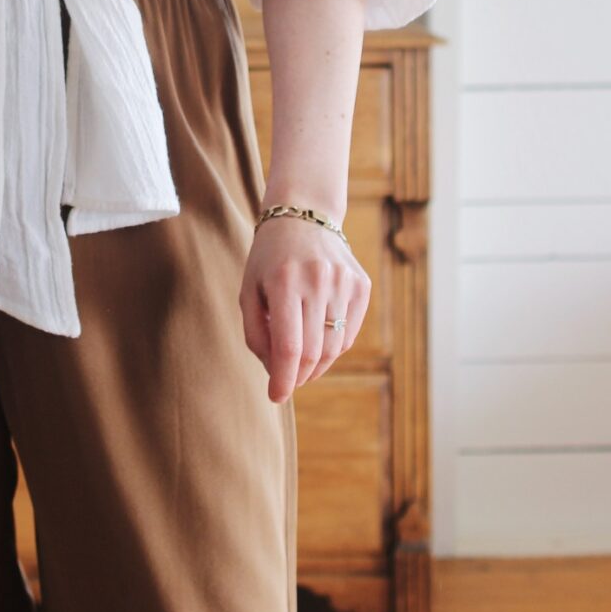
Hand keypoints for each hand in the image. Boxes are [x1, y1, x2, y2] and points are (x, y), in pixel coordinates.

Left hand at [238, 215, 370, 403]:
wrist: (304, 214)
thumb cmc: (268, 258)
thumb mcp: (248, 290)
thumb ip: (256, 333)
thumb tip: (274, 372)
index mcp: (284, 282)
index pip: (288, 346)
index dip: (283, 379)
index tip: (275, 397)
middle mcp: (318, 281)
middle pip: (313, 352)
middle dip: (297, 376)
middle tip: (286, 381)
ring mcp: (344, 282)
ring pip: (334, 347)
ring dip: (316, 366)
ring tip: (300, 365)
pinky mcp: (361, 285)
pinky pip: (349, 332)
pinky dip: (333, 347)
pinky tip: (318, 341)